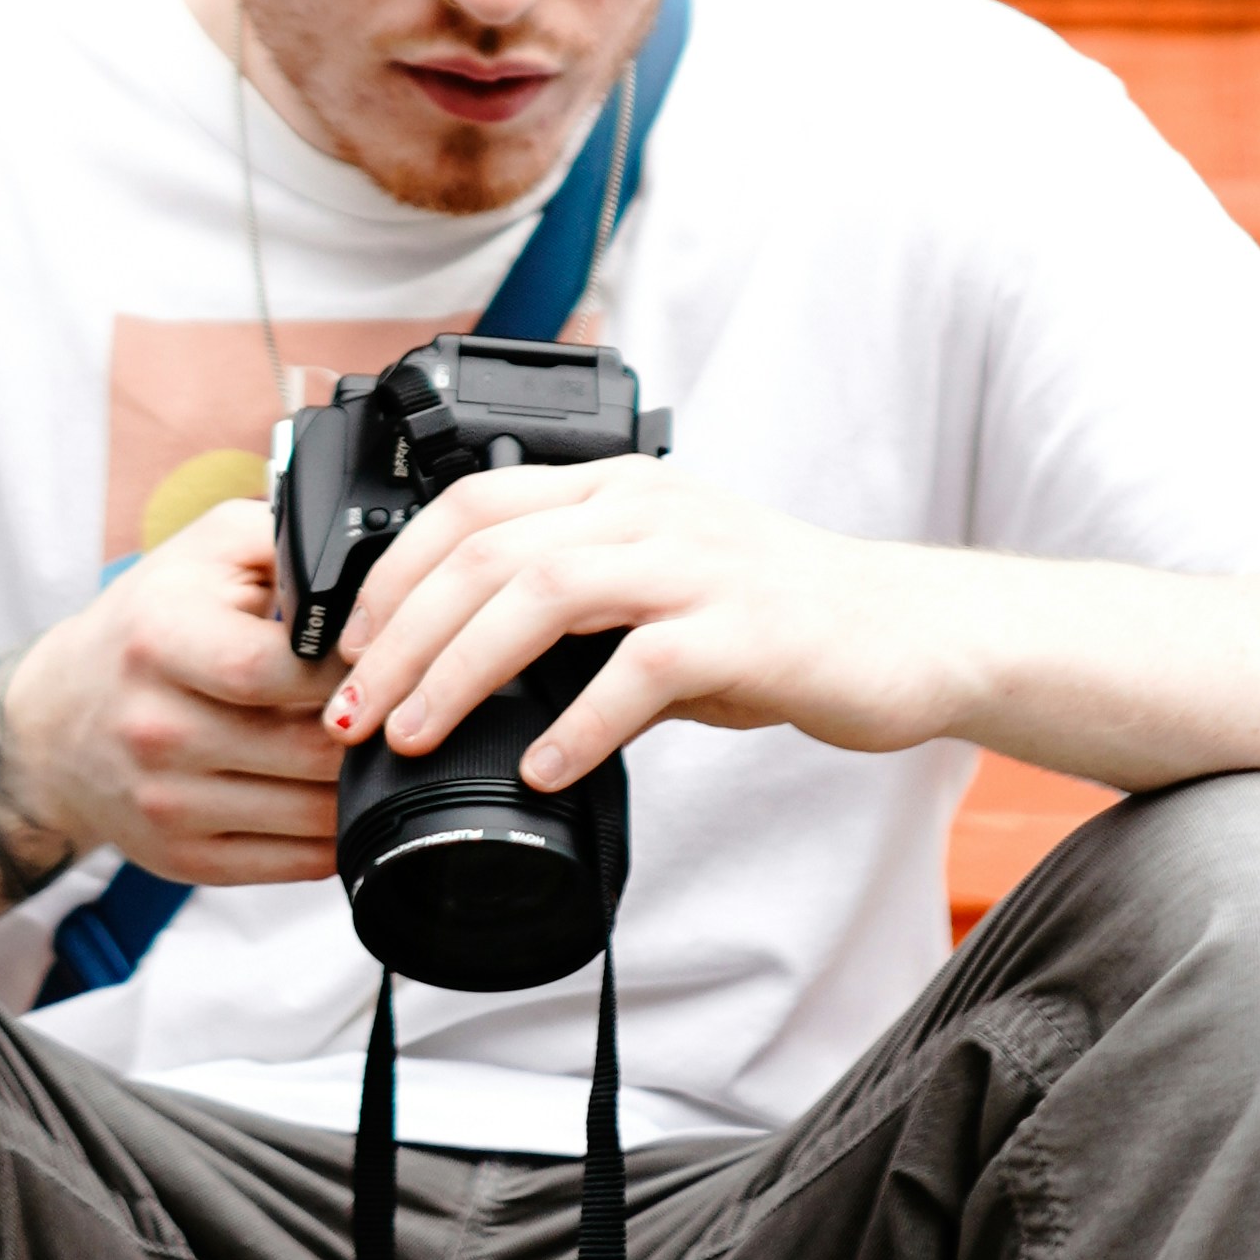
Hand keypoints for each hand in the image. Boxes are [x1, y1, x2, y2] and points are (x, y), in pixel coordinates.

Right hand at [0, 494, 347, 890]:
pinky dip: (335, 836)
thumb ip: (287, 541)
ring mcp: (167, 804)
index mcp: (160, 639)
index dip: (344, 667)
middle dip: (368, 731)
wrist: (57, 722)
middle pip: (304, 749)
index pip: (272, 669)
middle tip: (399, 709)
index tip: (378, 658)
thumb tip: (371, 568)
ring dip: (360, 786)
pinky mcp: (182, 858)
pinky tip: (342, 798)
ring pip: (310, 814)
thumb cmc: (147, 624)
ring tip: (377, 751)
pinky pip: (292, 863)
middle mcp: (156, 728)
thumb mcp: (204, 552)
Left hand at [327, 458, 951, 793]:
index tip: (348, 649)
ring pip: (543, 592)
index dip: (395, 574)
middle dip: (402, 633)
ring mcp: (694, 563)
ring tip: (416, 735)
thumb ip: (576, 626)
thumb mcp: (661, 599)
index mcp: (616, 490)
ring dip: (460, 669)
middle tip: (354, 710)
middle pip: (487, 550)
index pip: (471, 504)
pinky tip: (540, 769)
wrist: (910, 634)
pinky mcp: (741, 628)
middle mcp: (646, 508)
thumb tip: (471, 687)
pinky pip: (639, 669)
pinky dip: (577, 722)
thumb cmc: (778, 621)